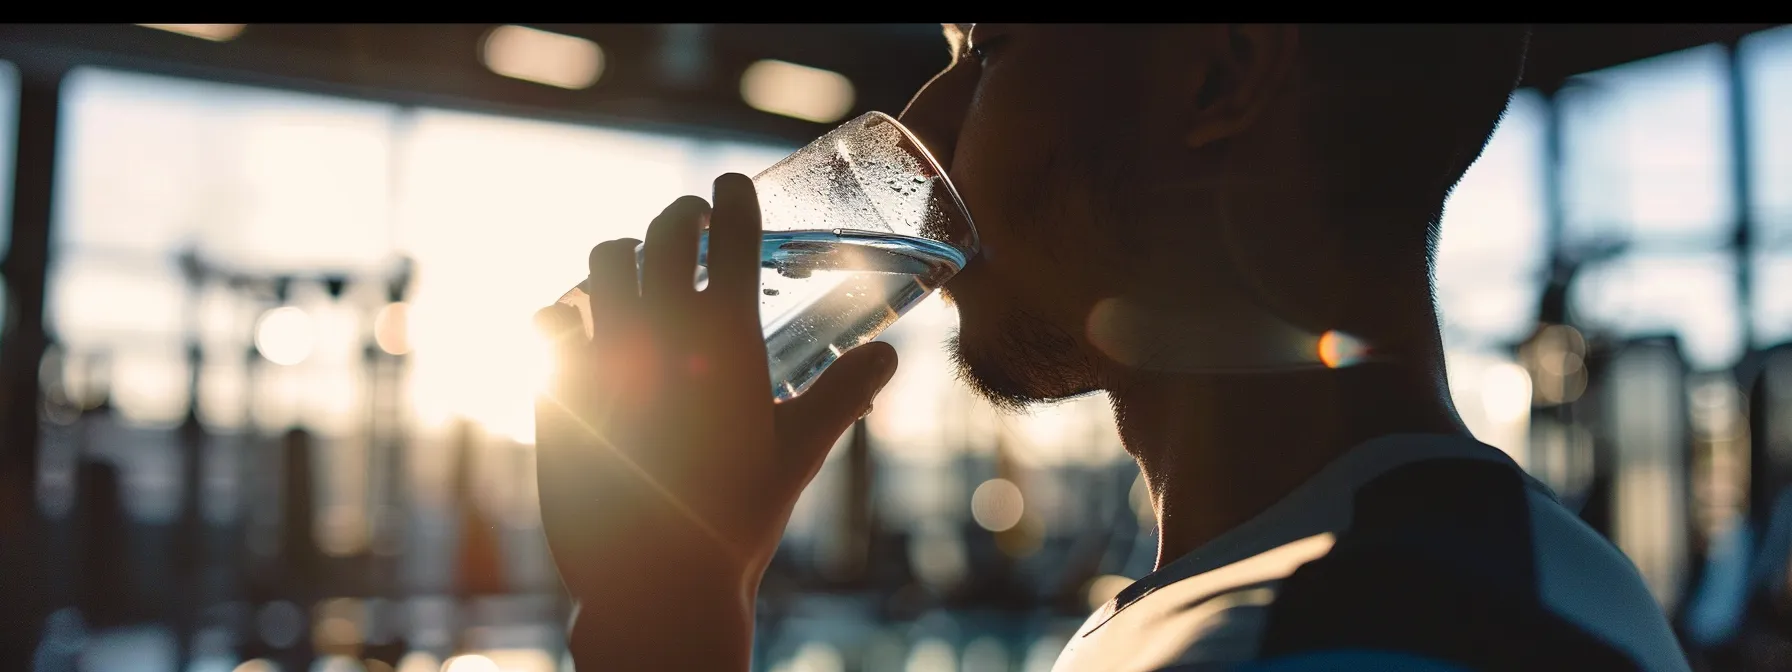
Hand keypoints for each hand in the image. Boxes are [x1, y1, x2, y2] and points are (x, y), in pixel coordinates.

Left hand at [533, 174, 897, 664]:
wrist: (653, 579)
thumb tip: (889, 357)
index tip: (731, 186)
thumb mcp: (798, 454)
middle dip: (681, 216)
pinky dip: (568, 313)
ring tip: (634, 265)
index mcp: (728, 339)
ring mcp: (604, 354)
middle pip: (663, 233)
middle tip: (690, 221)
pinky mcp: (557, 385)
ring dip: (623, 254)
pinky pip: (551, 321)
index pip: (733, 235)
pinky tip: (579, 324)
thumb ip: (842, 396)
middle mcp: (663, 331)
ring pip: (602, 264)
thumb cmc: (735, 520)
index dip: (733, 197)